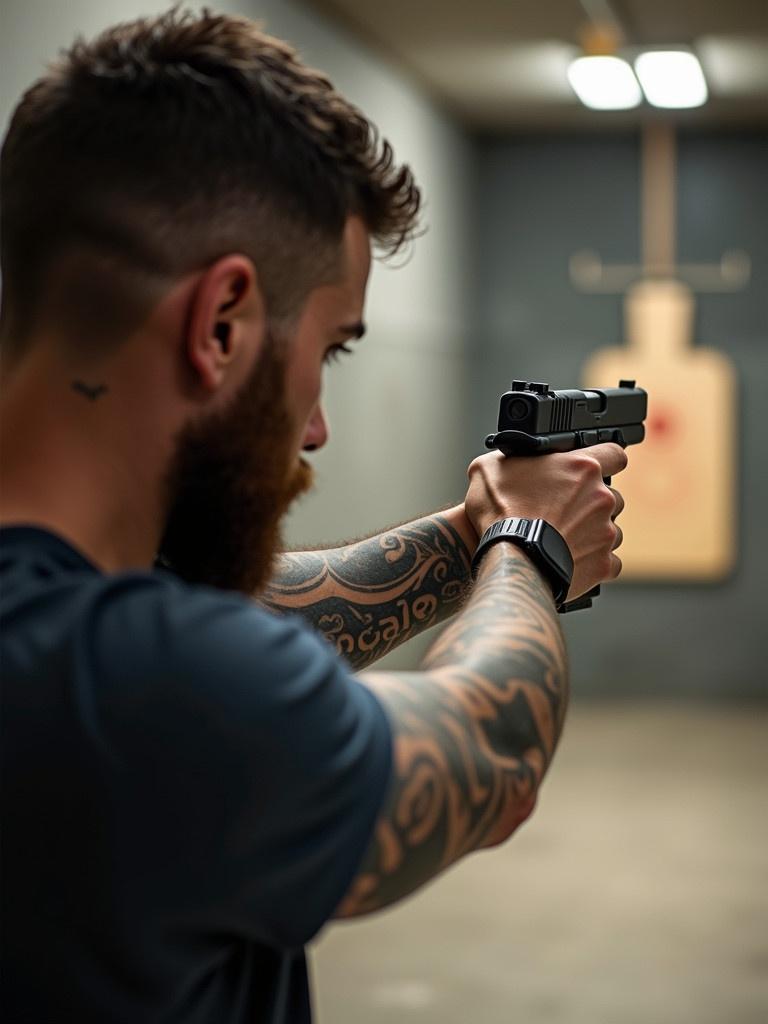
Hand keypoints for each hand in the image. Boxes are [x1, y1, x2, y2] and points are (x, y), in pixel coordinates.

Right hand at [464, 444, 627, 599]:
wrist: (511, 561)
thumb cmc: (500, 515)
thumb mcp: (488, 470)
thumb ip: (506, 460)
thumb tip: (502, 461)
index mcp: (581, 468)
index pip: (615, 454)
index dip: (606, 461)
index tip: (594, 471)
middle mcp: (601, 497)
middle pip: (610, 496)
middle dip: (591, 503)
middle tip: (564, 512)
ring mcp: (606, 531)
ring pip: (610, 529)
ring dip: (592, 533)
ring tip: (564, 540)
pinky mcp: (604, 562)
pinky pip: (609, 561)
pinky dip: (593, 561)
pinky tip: (571, 560)